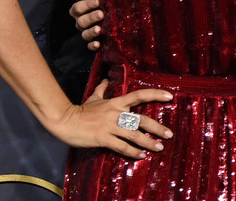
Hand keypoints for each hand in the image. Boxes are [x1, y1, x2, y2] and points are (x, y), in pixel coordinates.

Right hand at [47, 79, 173, 158]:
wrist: (65, 121)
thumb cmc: (81, 111)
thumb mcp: (93, 98)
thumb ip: (102, 90)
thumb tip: (105, 80)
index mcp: (116, 103)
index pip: (139, 95)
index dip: (155, 94)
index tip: (170, 96)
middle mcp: (116, 114)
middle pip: (142, 119)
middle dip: (157, 128)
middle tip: (169, 134)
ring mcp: (110, 127)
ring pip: (134, 135)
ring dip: (148, 143)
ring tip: (159, 148)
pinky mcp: (103, 138)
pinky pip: (121, 147)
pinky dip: (132, 152)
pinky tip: (141, 156)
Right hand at [67, 0, 103, 50]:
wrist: (121, 10)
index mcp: (80, 10)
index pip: (77, 8)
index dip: (85, 5)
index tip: (97, 1)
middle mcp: (82, 22)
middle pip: (81, 22)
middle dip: (90, 17)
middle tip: (101, 14)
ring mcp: (88, 32)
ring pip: (85, 34)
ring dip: (91, 32)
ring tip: (98, 29)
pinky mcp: (96, 41)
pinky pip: (90, 47)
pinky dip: (92, 46)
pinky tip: (97, 44)